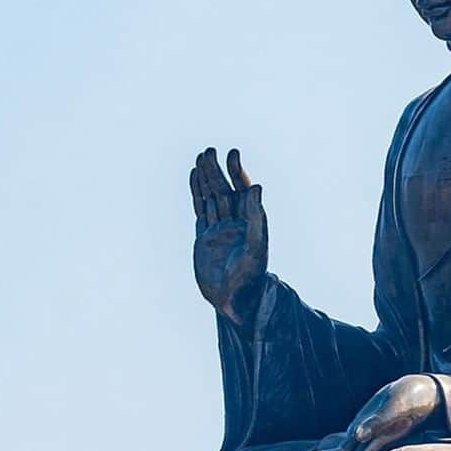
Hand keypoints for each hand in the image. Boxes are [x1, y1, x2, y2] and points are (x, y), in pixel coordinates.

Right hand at [191, 147, 267, 324]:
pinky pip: (200, 210)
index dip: (237, 172)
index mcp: (251, 221)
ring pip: (210, 197)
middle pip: (224, 190)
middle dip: (216, 171)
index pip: (242, 190)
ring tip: (200, 157)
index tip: (232, 153)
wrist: (233, 300)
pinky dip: (196, 194)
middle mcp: (235, 222)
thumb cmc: (249, 276)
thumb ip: (255, 216)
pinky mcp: (204, 237)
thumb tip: (256, 187)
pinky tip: (193, 179)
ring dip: (206, 178)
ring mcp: (219, 229)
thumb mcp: (255, 245)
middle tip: (209, 150)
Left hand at [301, 374, 440, 450]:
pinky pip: (346, 440)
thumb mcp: (396, 409)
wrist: (419, 394)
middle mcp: (370, 441)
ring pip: (342, 450)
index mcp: (379, 440)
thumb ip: (378, 423)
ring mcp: (366, 435)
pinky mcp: (363, 427)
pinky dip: (334, 447)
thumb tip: (358, 436)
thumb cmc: (411, 400)